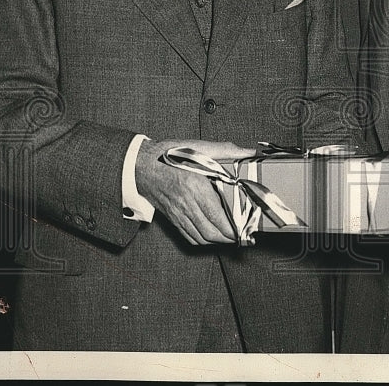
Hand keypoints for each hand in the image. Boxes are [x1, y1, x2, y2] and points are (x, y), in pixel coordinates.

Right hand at [135, 138, 255, 244]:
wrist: (139, 165)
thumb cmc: (168, 155)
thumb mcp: (197, 147)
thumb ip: (225, 150)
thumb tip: (248, 151)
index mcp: (195, 185)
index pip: (218, 215)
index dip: (233, 227)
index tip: (245, 227)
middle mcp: (186, 203)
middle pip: (211, 231)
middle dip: (229, 237)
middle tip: (242, 234)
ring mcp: (178, 213)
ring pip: (201, 237)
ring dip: (218, 241)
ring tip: (231, 236)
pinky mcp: (172, 218)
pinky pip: (189, 237)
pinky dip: (203, 240)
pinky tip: (212, 235)